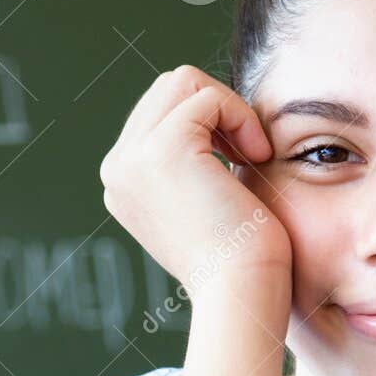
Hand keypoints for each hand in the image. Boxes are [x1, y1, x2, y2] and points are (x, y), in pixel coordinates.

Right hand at [99, 66, 291, 302]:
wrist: (240, 293)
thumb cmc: (240, 258)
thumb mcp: (204, 204)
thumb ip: (192, 166)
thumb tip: (207, 123)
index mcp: (123, 181)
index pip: (161, 111)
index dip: (210, 122)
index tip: (240, 160)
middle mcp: (117, 168)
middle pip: (168, 88)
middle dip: (218, 108)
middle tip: (250, 153)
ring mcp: (133, 158)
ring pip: (184, 81)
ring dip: (229, 109)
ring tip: (253, 153)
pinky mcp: (164, 148)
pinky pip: (208, 97)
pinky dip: (242, 117)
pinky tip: (258, 157)